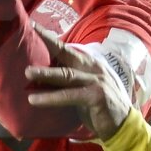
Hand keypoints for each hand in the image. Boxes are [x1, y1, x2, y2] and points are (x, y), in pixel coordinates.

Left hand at [26, 24, 131, 139]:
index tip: (33, 26)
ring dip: (46, 73)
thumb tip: (40, 76)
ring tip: (27, 73)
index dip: (50, 38)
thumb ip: (66, 81)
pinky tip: (34, 100)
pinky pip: (69, 96)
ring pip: (66, 75)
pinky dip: (51, 98)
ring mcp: (95, 81)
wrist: (122, 124)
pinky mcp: (96, 96)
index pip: (66, 48)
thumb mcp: (81, 88)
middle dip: (48, 43)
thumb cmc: (97, 106)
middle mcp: (92, 68)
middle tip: (29, 34)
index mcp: (88, 63)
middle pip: (66, 53)